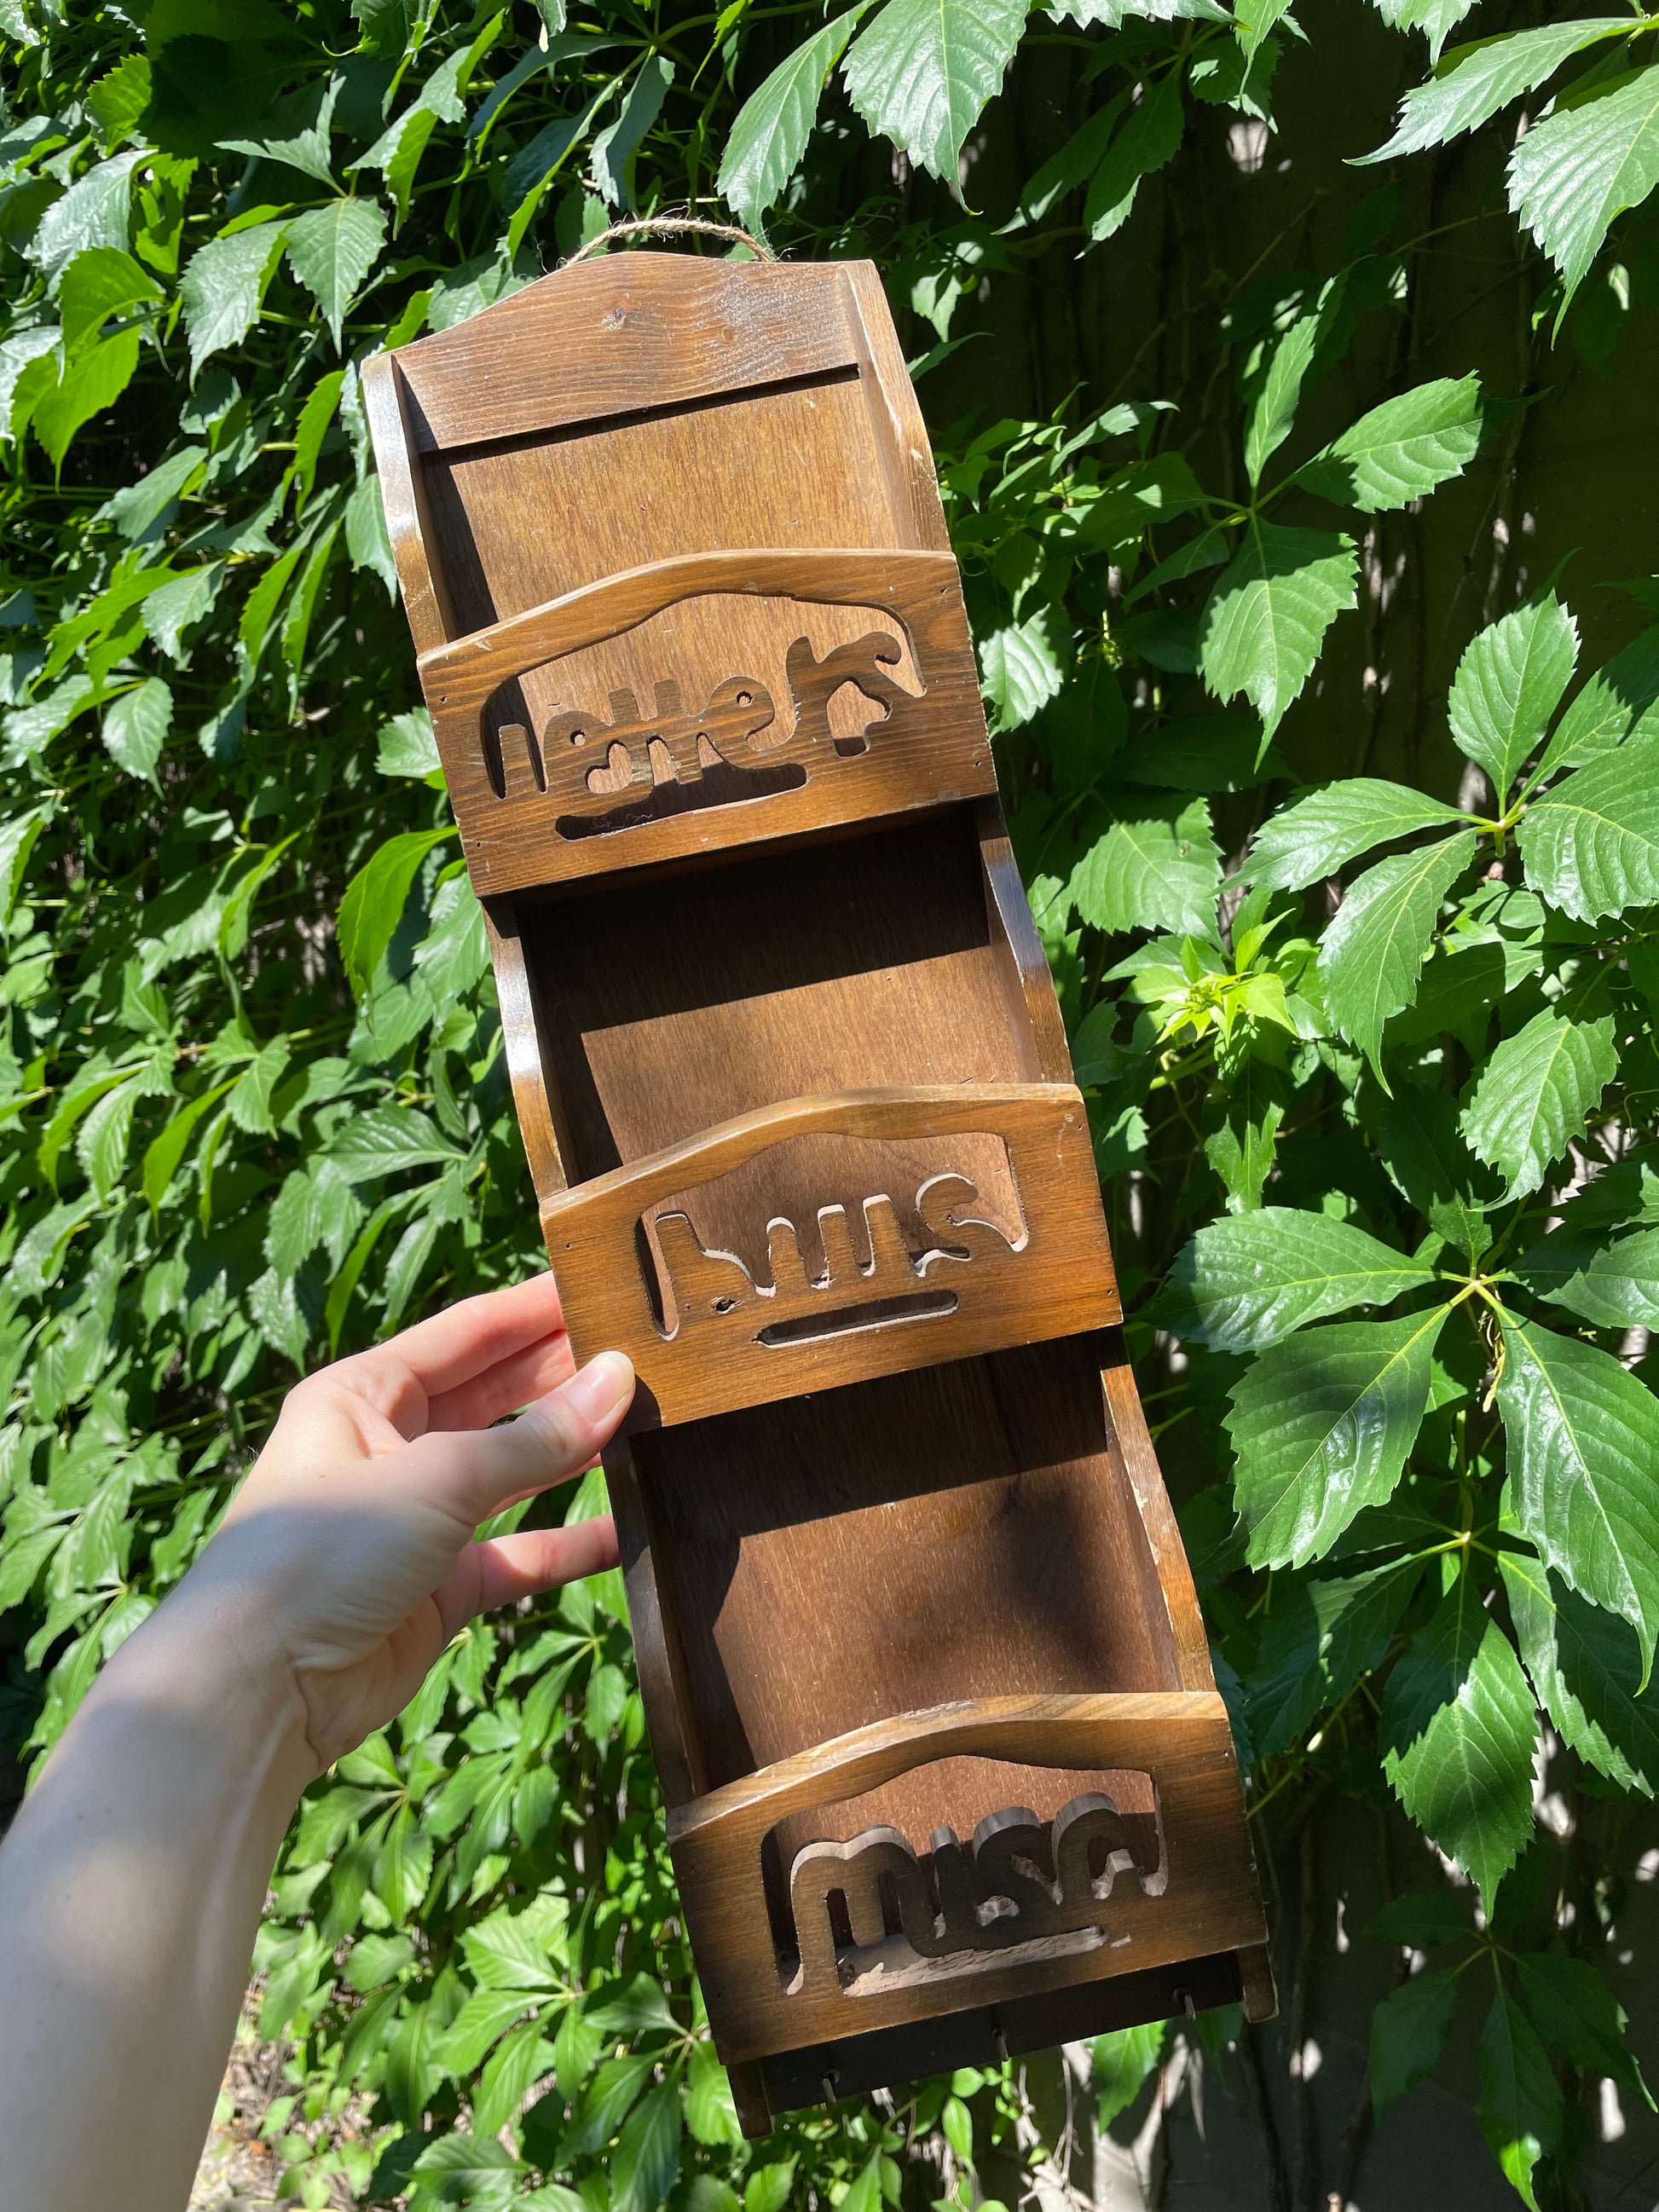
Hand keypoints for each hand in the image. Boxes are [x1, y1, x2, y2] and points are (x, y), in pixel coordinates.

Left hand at [178, 1273, 633, 1771]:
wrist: (260, 1688)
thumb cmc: (324, 1554)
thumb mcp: (435, 1478)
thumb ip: (535, 1439)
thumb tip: (620, 1379)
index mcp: (363, 1395)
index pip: (466, 1334)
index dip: (534, 1309)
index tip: (602, 1286)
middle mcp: (389, 1448)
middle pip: (493, 1397)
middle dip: (562, 1375)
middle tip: (645, 1350)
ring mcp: (416, 1521)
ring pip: (511, 1473)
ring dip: (572, 1451)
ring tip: (651, 1421)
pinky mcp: (439, 1588)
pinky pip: (520, 1552)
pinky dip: (570, 1541)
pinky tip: (628, 1525)